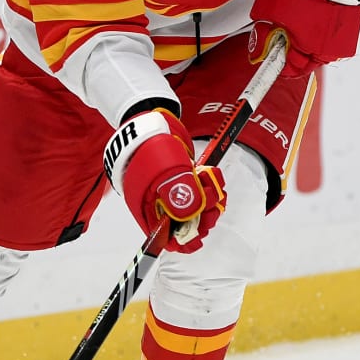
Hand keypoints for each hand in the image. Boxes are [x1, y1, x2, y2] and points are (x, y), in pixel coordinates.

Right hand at [104, 108, 225, 253]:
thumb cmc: (151, 145)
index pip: (164, 236)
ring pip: (196, 207)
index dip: (183, 239)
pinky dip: (209, 186)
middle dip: (202, 216)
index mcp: (146, 207)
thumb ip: (181, 198)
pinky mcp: (183, 180)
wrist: (150, 120)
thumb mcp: (167, 172)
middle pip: (184, 224)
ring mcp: (170, 191)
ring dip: (210, 199)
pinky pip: (200, 191)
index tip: (199, 234)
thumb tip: (192, 219)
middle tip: (213, 206)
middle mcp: (158, 203)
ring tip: (213, 185)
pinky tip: (211, 175)